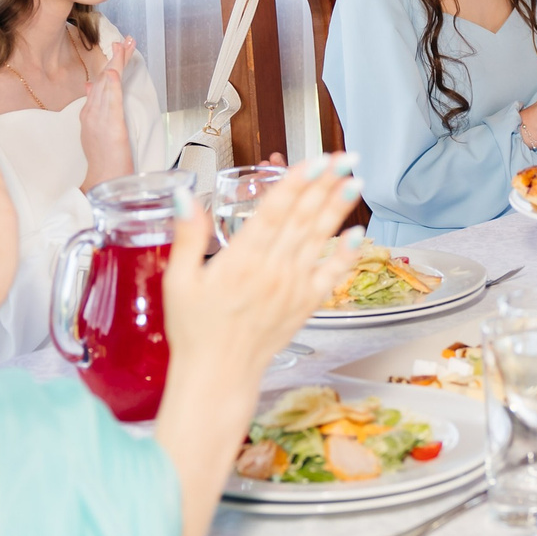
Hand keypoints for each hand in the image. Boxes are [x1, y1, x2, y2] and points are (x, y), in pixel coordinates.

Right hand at [79, 37, 136, 187]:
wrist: (103, 183)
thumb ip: (93, 108)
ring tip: (122, 46)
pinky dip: (111, 88)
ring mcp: (100, 122)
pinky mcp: (111, 130)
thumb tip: (90, 85)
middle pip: (103, 80)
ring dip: (115, 65)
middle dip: (115, 57)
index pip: (100, 82)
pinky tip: (113, 74)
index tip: (120, 46)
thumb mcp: (95, 131)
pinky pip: (110, 106)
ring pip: (106, 87)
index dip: (110, 63)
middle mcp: (92, 114)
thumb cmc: (102, 162)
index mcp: (90, 114)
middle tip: (126, 39)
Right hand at [163, 162, 357, 391]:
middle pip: (304, 217)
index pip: (275, 210)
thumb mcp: (179, 281)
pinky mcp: (305, 305)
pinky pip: (331, 274)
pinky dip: (346, 253)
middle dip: (326, 183)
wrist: (218, 377)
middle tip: (345, 157)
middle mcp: (273, 271)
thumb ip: (186, 236)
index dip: (297, 181)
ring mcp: (293, 288)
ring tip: (355, 180)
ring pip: (320, 238)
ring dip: (339, 207)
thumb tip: (184, 197)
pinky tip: (357, 232)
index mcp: (241, 261)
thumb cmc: (195, 331)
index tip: (315, 159)